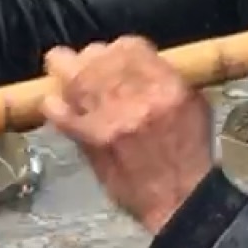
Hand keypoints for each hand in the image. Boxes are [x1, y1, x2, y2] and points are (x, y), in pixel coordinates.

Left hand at [39, 38, 212, 233]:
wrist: (179, 201)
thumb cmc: (189, 156)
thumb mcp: (194, 107)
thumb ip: (165, 79)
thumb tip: (138, 63)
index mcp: (167, 87)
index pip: (129, 46)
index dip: (115, 48)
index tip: (111, 55)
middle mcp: (137, 97)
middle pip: (98, 56)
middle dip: (89, 58)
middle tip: (85, 64)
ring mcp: (111, 119)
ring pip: (76, 77)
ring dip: (66, 70)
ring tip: (61, 70)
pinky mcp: (92, 141)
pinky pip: (60, 113)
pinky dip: (53, 105)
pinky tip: (53, 105)